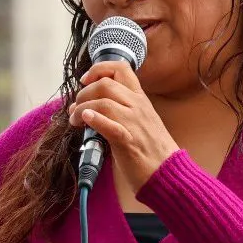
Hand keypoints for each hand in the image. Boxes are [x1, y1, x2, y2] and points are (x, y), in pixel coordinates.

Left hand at [68, 60, 180, 190]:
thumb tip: (91, 107)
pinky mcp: (128, 141)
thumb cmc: (151, 150)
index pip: (120, 69)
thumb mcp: (140, 121)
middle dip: (83, 93)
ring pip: (103, 102)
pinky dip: (94, 119)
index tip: (85, 81)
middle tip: (76, 108)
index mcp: (140, 99)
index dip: (98, 70)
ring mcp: (134, 122)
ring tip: (75, 121)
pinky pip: (109, 124)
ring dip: (82, 109)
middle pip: (105, 84)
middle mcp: (137, 106)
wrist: (168, 173)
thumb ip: (121, 109)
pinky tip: (84, 121)